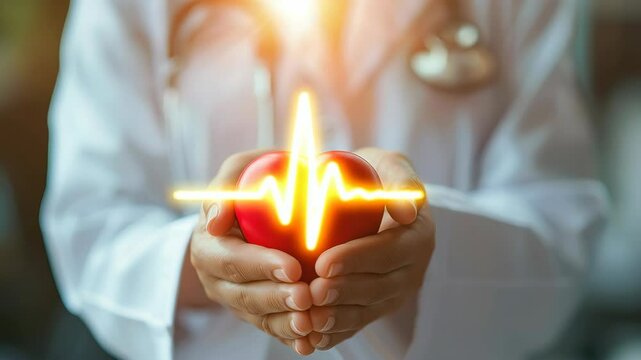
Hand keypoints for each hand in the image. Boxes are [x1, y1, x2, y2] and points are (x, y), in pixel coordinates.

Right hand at [188, 150, 315, 355]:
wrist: (266, 207)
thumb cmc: (255, 182)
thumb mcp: (240, 170)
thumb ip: (227, 183)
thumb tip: (215, 221)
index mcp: (207, 244)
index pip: (230, 259)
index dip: (259, 266)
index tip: (292, 267)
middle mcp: (216, 277)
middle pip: (243, 295)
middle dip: (275, 299)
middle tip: (307, 297)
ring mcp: (236, 299)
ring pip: (258, 317)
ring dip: (285, 323)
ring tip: (312, 323)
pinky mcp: (256, 313)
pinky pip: (272, 329)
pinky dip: (291, 337)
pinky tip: (312, 341)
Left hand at [305, 148, 434, 350]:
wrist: (368, 201)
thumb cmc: (374, 177)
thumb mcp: (390, 166)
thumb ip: (401, 180)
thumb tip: (406, 211)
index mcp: (419, 236)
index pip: (390, 251)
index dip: (358, 260)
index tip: (324, 261)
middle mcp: (411, 269)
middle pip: (379, 287)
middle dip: (344, 293)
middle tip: (312, 293)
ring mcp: (394, 292)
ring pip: (367, 311)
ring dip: (338, 319)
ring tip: (309, 319)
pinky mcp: (376, 307)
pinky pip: (357, 324)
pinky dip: (334, 333)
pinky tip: (310, 337)